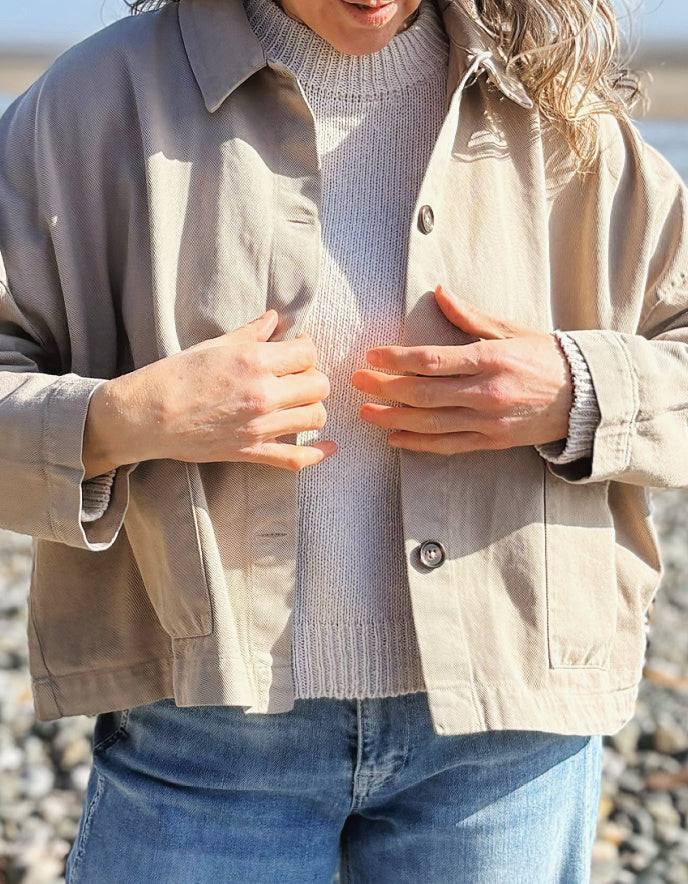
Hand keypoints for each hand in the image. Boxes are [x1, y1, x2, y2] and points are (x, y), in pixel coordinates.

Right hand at [83, 311, 335, 476]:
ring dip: (313, 407)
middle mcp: (264, 394)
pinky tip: (329, 447)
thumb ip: (251, 334)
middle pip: (319, 384)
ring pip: (315, 417)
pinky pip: (296, 458)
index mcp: (255, 362)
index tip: (295, 352)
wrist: (146, 416)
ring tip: (298, 403)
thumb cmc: (175, 376)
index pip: (307, 352)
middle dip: (313, 377)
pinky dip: (318, 453)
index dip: (304, 350)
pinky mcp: (251, 452)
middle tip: (297, 378)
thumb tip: (275, 319)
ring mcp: (260, 426)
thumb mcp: (214, 346)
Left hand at [351, 285, 572, 454]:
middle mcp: (486, 392)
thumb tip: (439, 294)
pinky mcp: (492, 441)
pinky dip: (419, 444)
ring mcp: (488, 421)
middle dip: (384, 387)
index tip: (371, 355)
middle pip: (422, 394)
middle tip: (355, 381)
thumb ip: (471, 317)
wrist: (589, 397)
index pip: (431, 361)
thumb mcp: (512, 330)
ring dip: (393, 419)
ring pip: (430, 423)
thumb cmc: (549, 358)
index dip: (396, 360)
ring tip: (365, 412)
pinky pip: (448, 446)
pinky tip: (395, 440)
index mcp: (489, 359)